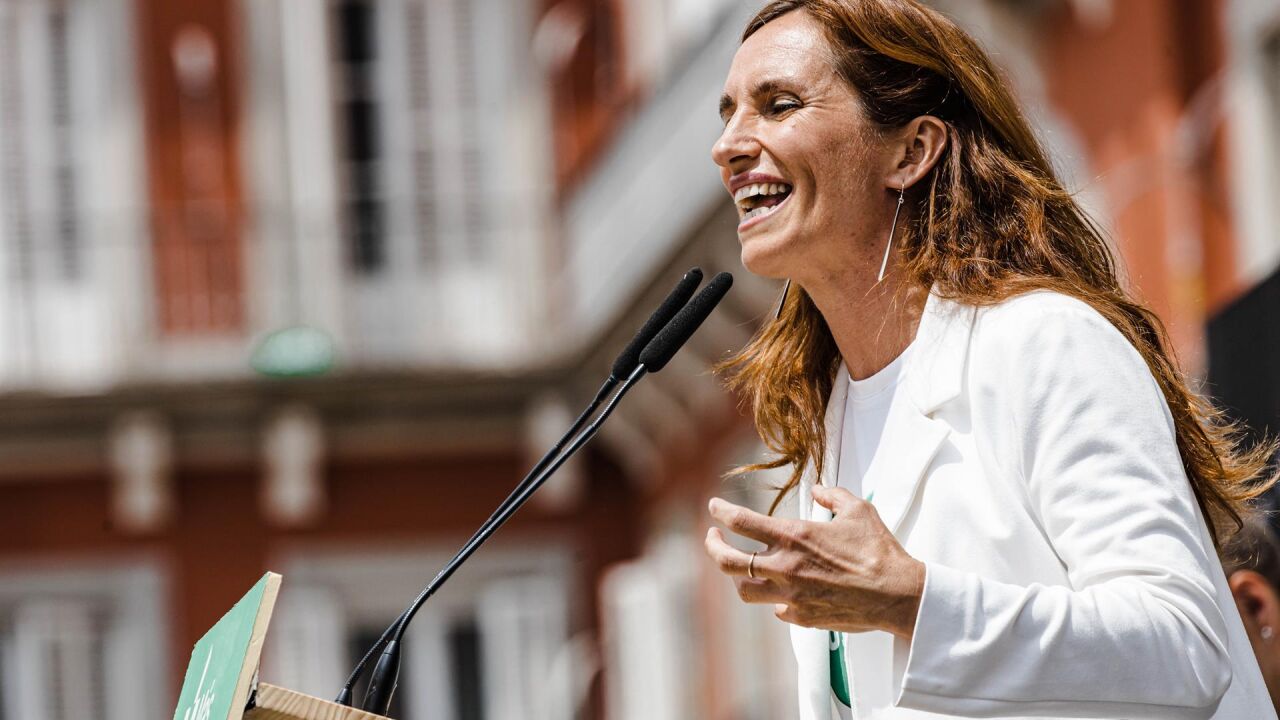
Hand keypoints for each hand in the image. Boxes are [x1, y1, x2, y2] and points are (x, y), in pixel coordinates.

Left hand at [704, 484, 924, 639]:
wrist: (897, 595)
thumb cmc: (879, 550)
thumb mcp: (858, 510)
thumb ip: (832, 496)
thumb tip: (818, 490)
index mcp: (794, 537)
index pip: (741, 522)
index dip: (720, 512)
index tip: (713, 507)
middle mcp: (785, 567)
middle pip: (727, 562)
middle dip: (713, 547)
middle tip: (712, 538)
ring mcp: (791, 596)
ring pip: (744, 591)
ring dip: (738, 577)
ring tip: (739, 567)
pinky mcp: (802, 618)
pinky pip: (776, 609)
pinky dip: (774, 598)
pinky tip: (781, 591)